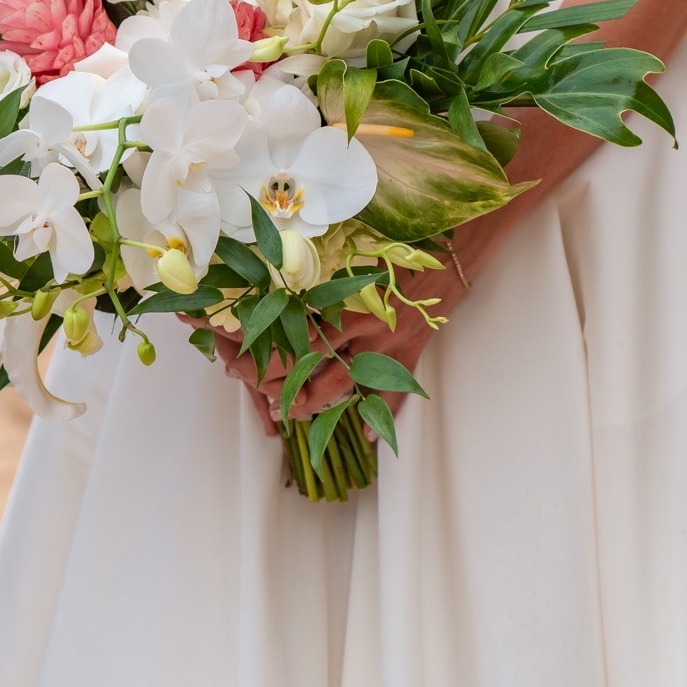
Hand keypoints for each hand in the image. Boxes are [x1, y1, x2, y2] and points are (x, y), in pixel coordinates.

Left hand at [207, 254, 470, 433]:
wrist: (453, 251)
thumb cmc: (402, 244)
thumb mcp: (355, 249)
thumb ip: (318, 265)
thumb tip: (273, 263)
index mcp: (343, 299)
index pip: (290, 331)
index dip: (261, 346)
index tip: (233, 349)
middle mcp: (360, 329)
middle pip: (307, 367)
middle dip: (275, 381)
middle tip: (250, 385)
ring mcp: (385, 348)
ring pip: (341, 389)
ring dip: (311, 403)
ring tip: (287, 412)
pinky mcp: (410, 357)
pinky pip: (394, 397)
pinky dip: (381, 422)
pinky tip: (367, 441)